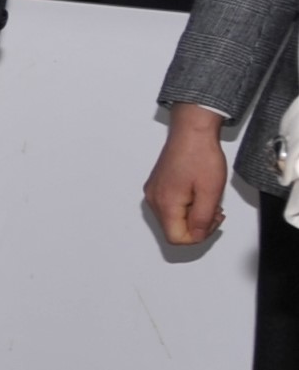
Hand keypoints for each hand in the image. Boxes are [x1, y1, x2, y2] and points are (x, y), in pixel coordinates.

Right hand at [145, 102, 231, 246]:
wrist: (191, 131)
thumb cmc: (200, 156)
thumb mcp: (210, 192)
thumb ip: (203, 219)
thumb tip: (197, 236)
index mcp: (165, 203)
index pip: (177, 238)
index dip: (199, 236)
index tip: (212, 221)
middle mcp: (154, 199)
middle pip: (173, 229)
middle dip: (197, 225)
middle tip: (215, 210)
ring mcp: (153, 191)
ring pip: (172, 219)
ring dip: (192, 215)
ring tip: (207, 198)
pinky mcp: (157, 185)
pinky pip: (170, 206)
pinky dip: (186, 206)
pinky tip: (197, 192)